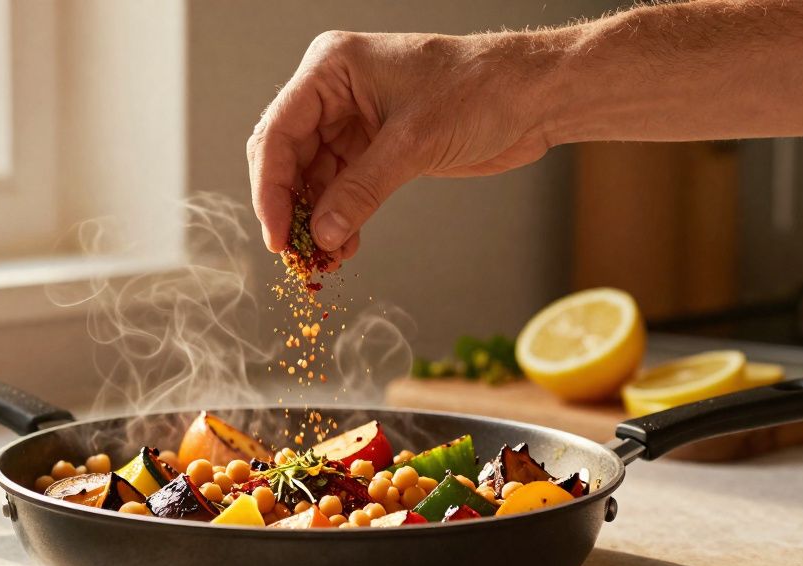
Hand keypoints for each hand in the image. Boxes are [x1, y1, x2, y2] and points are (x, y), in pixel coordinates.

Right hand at [247, 30, 555, 263]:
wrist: (532, 96)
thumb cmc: (479, 90)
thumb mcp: (414, 142)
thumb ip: (361, 190)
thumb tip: (322, 234)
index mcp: (331, 69)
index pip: (277, 132)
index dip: (270, 189)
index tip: (277, 236)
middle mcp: (333, 92)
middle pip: (287, 158)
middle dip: (291, 209)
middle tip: (297, 255)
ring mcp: (352, 119)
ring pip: (312, 179)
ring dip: (316, 221)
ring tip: (324, 259)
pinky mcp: (374, 147)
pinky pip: (340, 188)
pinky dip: (339, 219)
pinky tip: (344, 246)